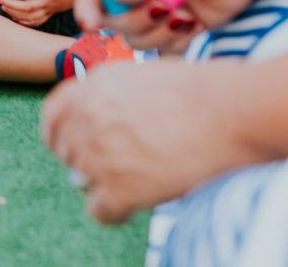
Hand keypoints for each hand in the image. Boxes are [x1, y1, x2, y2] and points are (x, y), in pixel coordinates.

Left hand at [0, 0, 81, 27]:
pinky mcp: (52, 13)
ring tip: (4, 6)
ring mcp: (51, 9)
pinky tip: (15, 17)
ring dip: (15, 14)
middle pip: (28, 7)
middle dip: (11, 5)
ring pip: (31, 17)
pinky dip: (25, 22)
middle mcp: (50, 0)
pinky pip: (38, 22)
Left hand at [41, 59, 264, 223]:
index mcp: (94, 85)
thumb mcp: (146, 75)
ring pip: (79, 180)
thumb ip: (116, 93)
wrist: (234, 112)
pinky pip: (99, 211)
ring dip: (102, 183)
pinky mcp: (120, 187)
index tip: (70, 144)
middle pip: (66, 150)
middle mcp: (88, 116)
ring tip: (135, 182)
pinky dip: (114, 212)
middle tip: (116, 166)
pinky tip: (133, 206)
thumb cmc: (206, 91)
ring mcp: (100, 152)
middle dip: (87, 159)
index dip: (61, 133)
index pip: (53, 114)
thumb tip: (107, 116)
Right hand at [74, 0, 257, 52]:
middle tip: (163, 5)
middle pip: (115, 22)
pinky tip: (193, 20)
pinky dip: (178, 39)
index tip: (90, 23)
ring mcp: (159, 12)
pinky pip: (167, 48)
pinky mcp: (182, 28)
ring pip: (138, 39)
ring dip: (158, 30)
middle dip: (136, 18)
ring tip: (182, 10)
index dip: (87, 8)